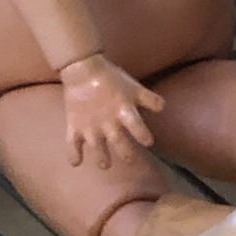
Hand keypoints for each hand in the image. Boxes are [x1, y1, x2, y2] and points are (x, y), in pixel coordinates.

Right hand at [59, 53, 164, 168]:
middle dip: (125, 153)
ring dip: (101, 158)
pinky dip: (73, 154)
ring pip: (96, 147)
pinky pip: (72, 143)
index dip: (143, 135)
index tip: (148, 142)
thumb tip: (163, 108)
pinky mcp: (74, 125)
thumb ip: (149, 99)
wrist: (82, 70)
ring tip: (105, 165)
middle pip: (118, 141)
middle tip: (130, 160)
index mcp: (123, 110)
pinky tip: (76, 163)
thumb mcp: (134, 87)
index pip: (136, 126)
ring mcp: (89, 125)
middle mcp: (107, 121)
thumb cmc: (111, 78)